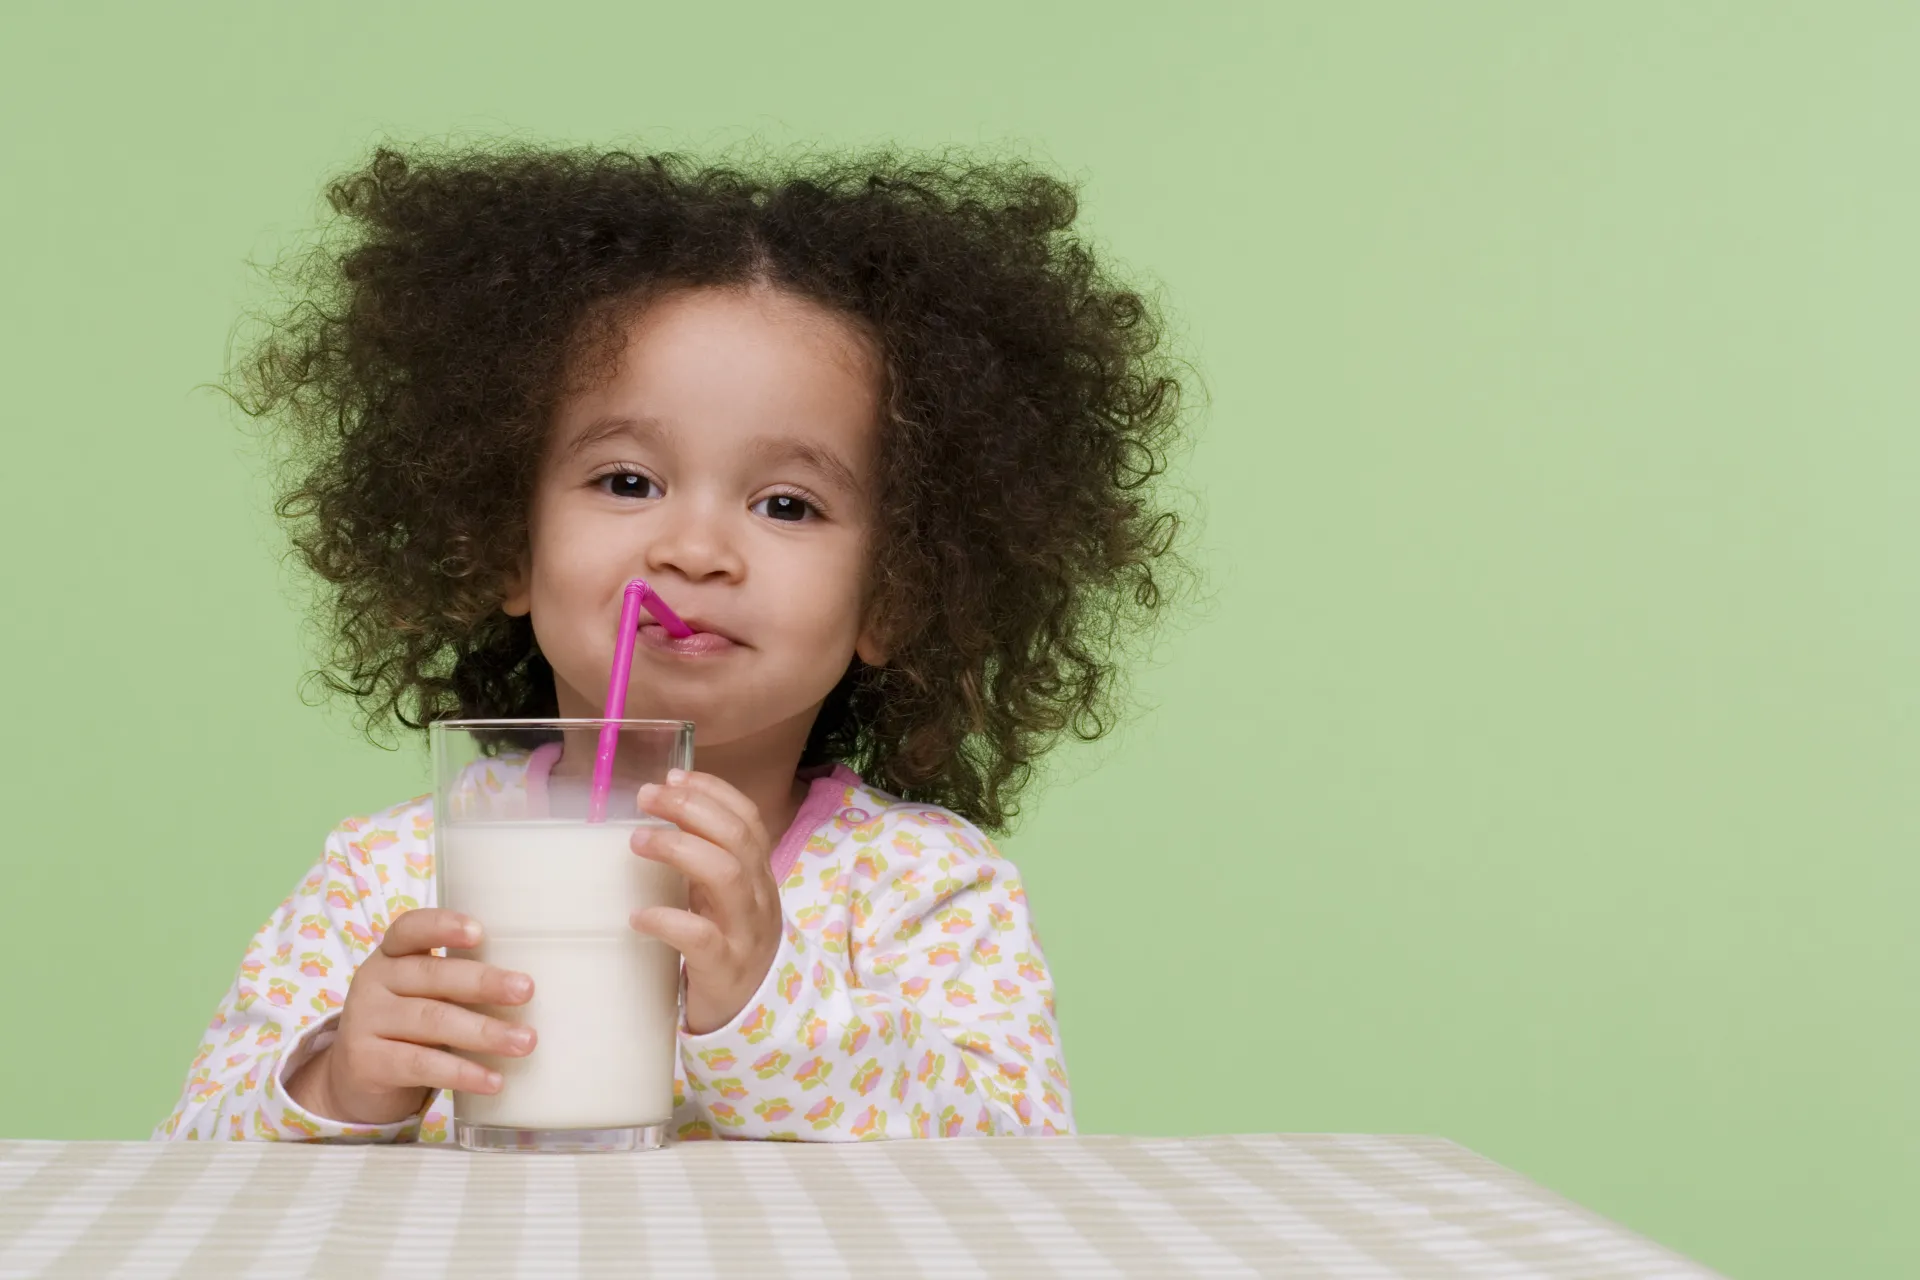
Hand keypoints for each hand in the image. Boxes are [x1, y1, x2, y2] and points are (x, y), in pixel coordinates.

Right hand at [283, 908, 535, 1125]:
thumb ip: (460, 983)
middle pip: (432, 975)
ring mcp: (365, 1021)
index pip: (410, 929)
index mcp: (393, 955)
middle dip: (484, 983)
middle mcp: (374, 981)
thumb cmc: (409, 1025)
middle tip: (527, 990)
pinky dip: (461, 1073)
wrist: (356, 1078)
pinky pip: (420, 1065)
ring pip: (431, 1021)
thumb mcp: (426, 994)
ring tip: (525, 1042)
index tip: (479, 932)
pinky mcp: (366, 1062)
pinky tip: (493, 1081)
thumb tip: (531, 989)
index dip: (442, 926)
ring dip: (484, 1032)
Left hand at [631, 769, 783, 1034]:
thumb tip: (660, 815)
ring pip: (725, 877)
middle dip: (691, 808)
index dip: (713, 791)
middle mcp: (758, 896)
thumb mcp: (726, 899)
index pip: (748, 818)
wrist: (759, 1016)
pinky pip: (701, 939)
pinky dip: (668, 920)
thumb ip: (706, 862)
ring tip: (637, 841)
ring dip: (680, 849)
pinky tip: (638, 915)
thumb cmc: (731, 946)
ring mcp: (745, 932)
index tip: (673, 776)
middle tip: (646, 797)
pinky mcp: (725, 969)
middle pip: (736, 837)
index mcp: (759, 874)